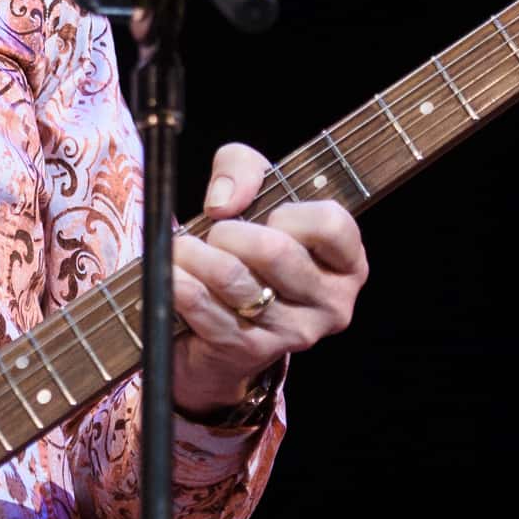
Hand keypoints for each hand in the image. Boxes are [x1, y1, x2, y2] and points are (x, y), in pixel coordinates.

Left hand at [167, 141, 368, 417]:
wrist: (218, 331)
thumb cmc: (247, 251)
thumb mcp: (256, 193)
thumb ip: (243, 168)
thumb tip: (223, 203)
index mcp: (346, 263)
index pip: (329, 224)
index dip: (288, 212)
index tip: (268, 216)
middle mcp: (330, 303)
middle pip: (274, 251)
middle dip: (229, 233)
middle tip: (215, 233)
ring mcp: (292, 332)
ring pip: (234, 279)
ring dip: (195, 256)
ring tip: (184, 250)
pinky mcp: (248, 351)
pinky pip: (203, 307)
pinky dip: (178, 283)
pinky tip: (172, 274)